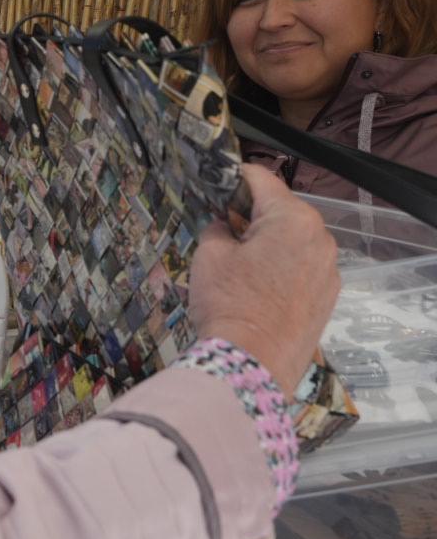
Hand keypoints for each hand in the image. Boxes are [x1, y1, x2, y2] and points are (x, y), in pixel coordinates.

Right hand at [189, 165, 339, 396]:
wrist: (253, 363)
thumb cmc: (228, 301)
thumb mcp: (209, 255)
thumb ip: (218, 229)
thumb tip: (226, 227)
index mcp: (292, 218)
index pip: (261, 179)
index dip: (234, 176)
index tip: (215, 181)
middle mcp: (320, 238)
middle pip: (283, 210)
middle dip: (253, 213)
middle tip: (222, 228)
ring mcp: (329, 269)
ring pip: (295, 241)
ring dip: (270, 242)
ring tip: (240, 263)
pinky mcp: (328, 296)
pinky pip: (303, 267)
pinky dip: (282, 267)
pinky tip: (259, 287)